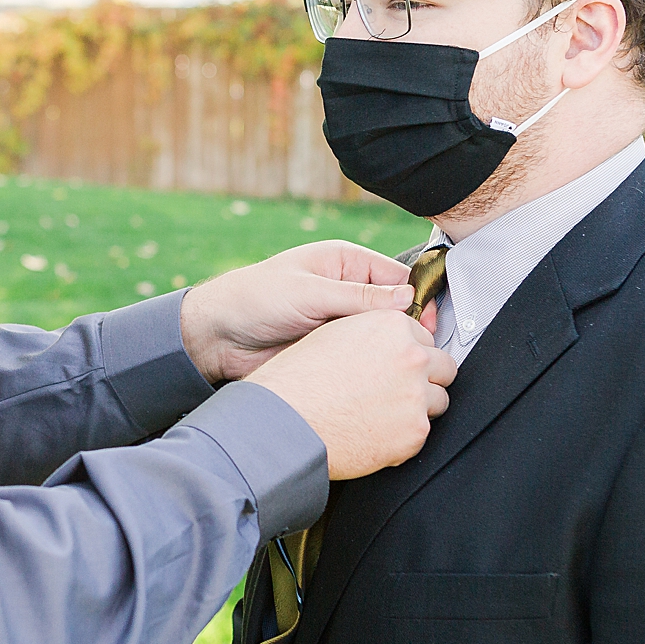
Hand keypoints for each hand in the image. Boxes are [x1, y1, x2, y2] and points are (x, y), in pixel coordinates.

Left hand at [180, 240, 418, 384]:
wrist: (216, 337)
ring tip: (402, 369)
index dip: (417, 301)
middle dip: (408, 330)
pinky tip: (378, 380)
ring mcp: (341, 322)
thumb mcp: (307, 292)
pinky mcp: (332, 350)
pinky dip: (372, 368)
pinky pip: (362, 359)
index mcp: (345, 263)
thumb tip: (407, 299)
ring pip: (381, 338)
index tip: (428, 328)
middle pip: (394, 310)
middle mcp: (348, 291)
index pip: (398, 277)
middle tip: (420, 355)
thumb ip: (357, 297)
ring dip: (389, 352)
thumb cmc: (254, 299)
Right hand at [246, 309, 455, 478]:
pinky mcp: (415, 433)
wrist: (285, 422)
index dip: (408, 354)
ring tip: (383, 414)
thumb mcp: (332, 336)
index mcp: (391, 327)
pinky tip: (375, 433)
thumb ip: (370, 334)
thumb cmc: (297, 381)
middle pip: (443, 366)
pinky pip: (422, 434)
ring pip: (438, 401)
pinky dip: (403, 437)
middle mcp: (411, 357)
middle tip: (396, 391)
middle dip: (424, 379)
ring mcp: (416, 396)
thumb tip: (387, 342)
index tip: (397, 366)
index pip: (423, 337)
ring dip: (417, 408)